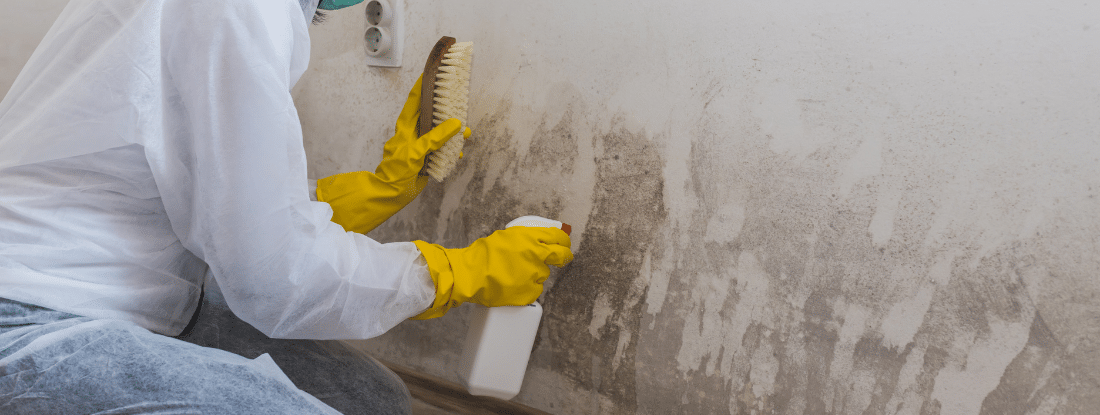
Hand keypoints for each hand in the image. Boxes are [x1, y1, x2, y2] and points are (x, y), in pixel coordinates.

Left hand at [316, 75, 470, 233]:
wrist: (391, 194)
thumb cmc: (396, 171)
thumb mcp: (416, 151)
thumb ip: (435, 137)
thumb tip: (455, 124)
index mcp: (406, 126)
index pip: (415, 100)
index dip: (422, 85)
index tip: (431, 70)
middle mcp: (413, 133)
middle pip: (432, 114)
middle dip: (446, 109)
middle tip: (459, 101)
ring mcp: (420, 145)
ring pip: (440, 133)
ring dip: (453, 133)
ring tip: (466, 133)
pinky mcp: (426, 158)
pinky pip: (442, 150)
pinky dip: (451, 151)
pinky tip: (458, 152)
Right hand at [410, 227, 573, 318]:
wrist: (469, 276)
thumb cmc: (482, 255)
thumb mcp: (506, 236)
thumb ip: (525, 238)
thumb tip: (540, 239)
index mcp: (530, 237)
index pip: (558, 237)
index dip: (564, 241)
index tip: (564, 243)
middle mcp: (536, 254)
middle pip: (561, 255)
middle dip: (564, 256)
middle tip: (561, 258)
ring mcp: (534, 274)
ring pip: (543, 273)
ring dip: (534, 273)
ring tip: (515, 273)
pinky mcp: (530, 292)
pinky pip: (535, 288)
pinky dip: (527, 287)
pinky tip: (513, 284)